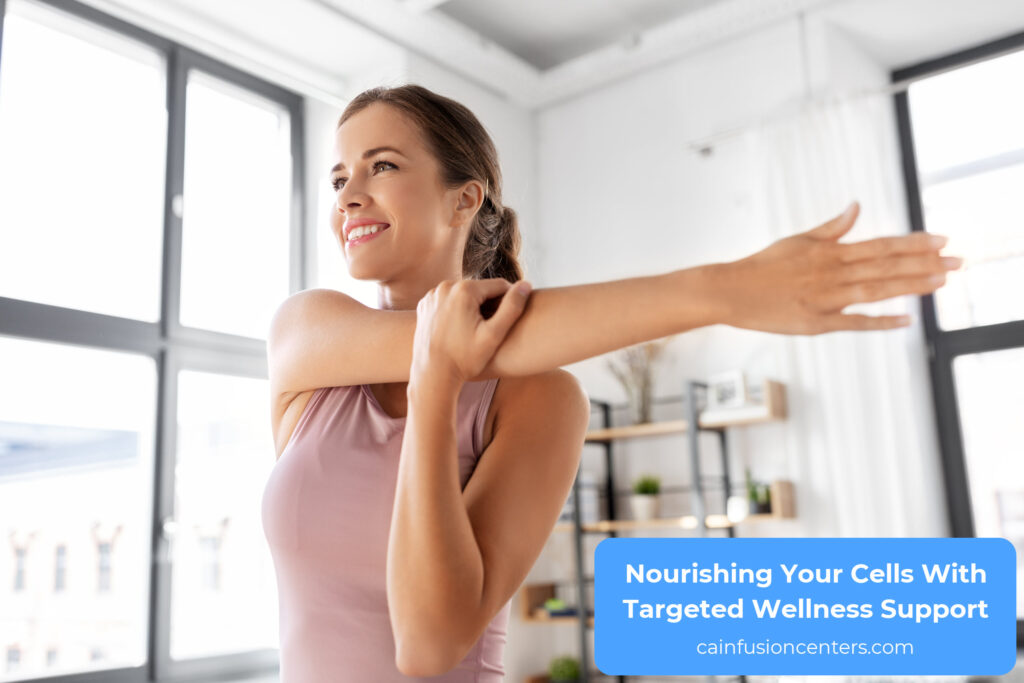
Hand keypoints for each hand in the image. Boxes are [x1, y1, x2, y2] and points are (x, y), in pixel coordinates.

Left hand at [410, 277, 532, 388]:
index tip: (509, 320)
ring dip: (473, 306)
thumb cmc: (464, 359)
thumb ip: (512, 308)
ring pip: (464, 294)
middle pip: (480, 289)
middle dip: (489, 304)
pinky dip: (455, 310)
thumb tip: (526, 284)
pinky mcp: (424, 305)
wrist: (431, 375)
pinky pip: (448, 301)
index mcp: (464, 290)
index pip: (499, 286)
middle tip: (490, 329)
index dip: (509, 301)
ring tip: (474, 330)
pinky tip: (458, 330)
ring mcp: (432, 295)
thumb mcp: (494, 335)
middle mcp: (445, 286)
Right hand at [716, 201, 961, 334]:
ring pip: (876, 291)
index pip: (880, 245)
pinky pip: (853, 322)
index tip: (942, 240)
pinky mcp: (815, 323)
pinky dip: (880, 321)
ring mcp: (825, 299)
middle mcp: (832, 273)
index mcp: (829, 252)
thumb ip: (832, 228)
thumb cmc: (762, 265)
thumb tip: (855, 207)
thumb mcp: (798, 240)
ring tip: (942, 283)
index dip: (913, 243)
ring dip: (911, 286)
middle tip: (959, 262)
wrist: (730, 290)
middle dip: (925, 263)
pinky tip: (906, 320)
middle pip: (886, 267)